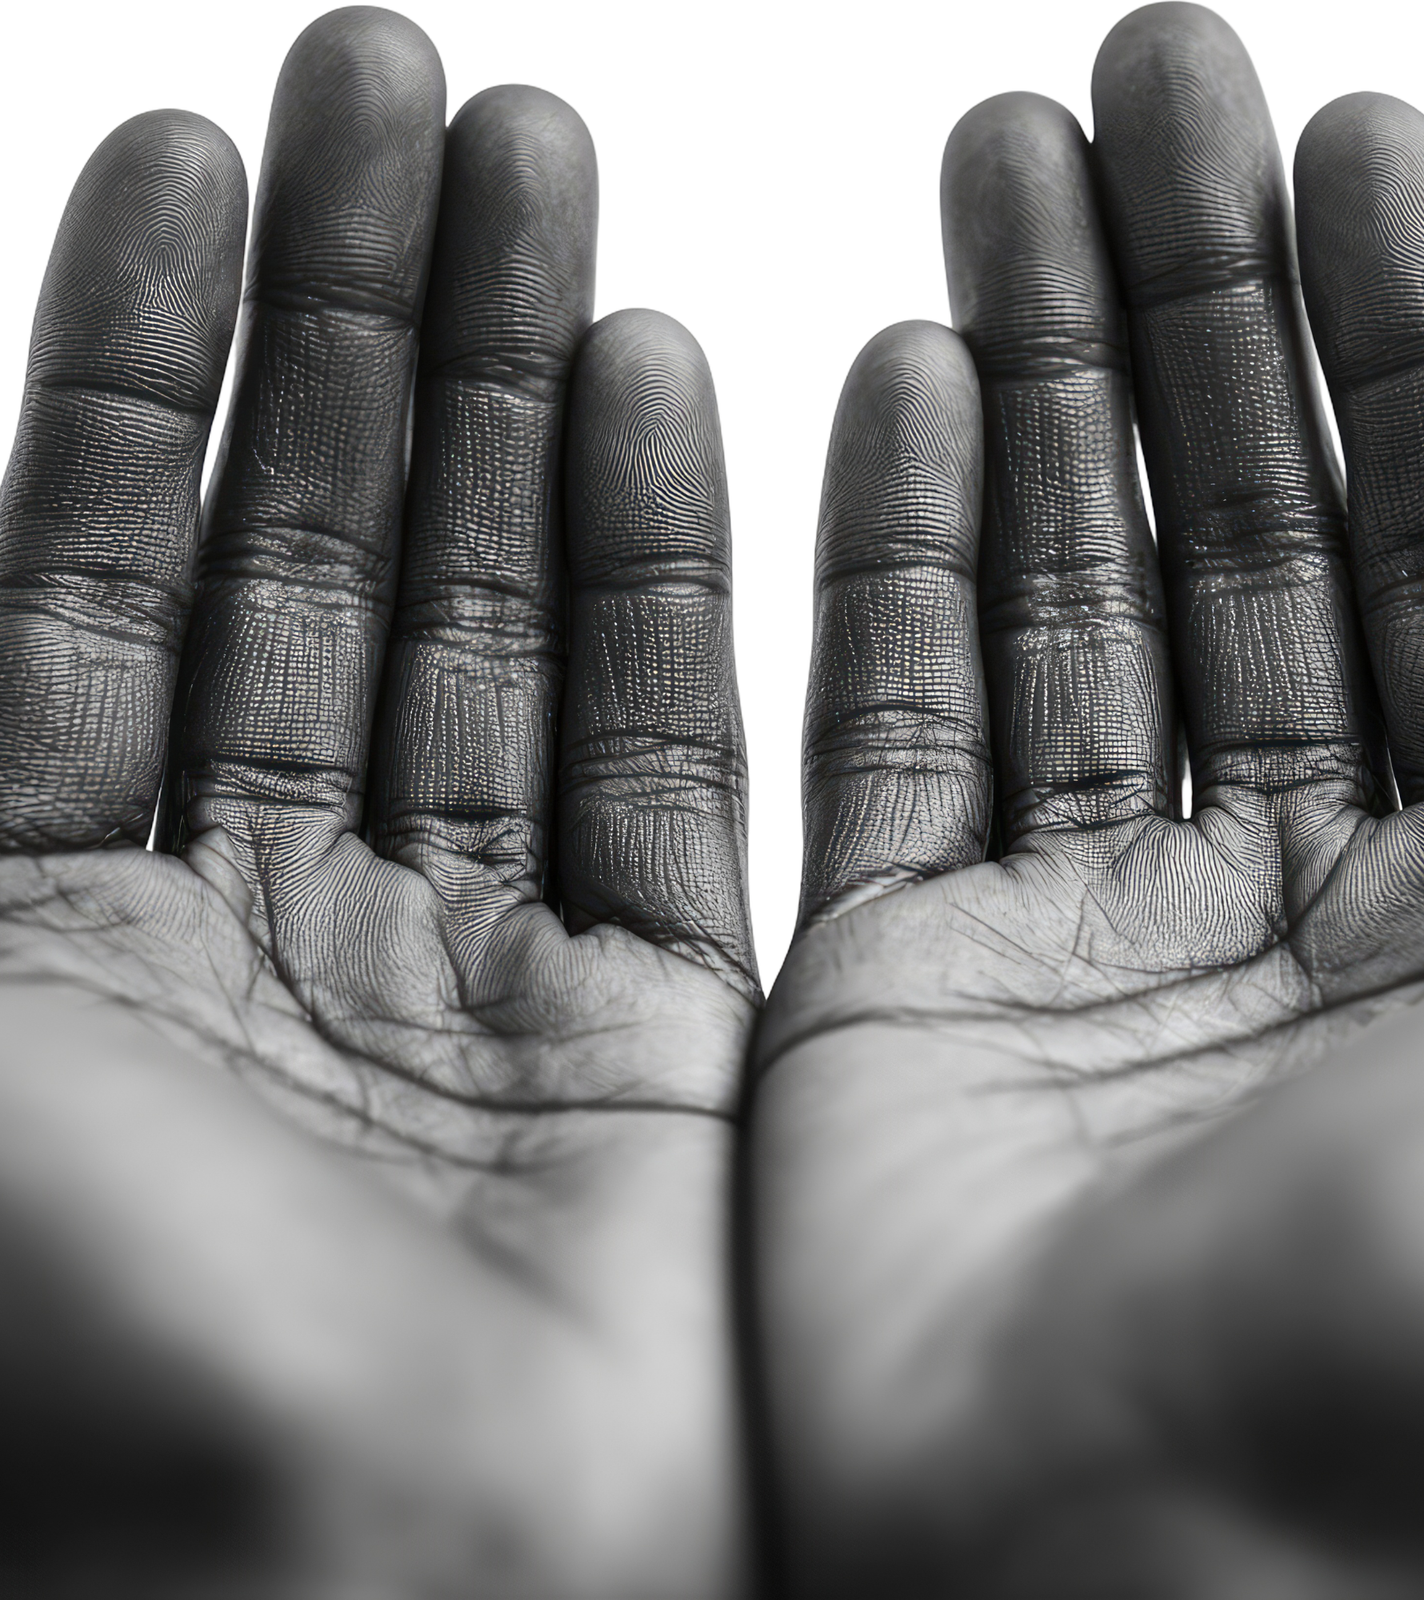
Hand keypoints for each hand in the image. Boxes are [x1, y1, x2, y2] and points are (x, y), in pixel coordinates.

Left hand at [0, 10, 752, 1594]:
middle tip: (395, 88)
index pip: (89, 571)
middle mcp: (256, 937)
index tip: (199, 148)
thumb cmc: (65, 1382)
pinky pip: (658, 751)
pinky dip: (659, 568)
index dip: (141, 351)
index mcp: (44, 942)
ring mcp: (460, 976)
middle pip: (313, 557)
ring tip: (530, 171)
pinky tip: (652, 383)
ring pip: (495, 622)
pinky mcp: (640, 1035)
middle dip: (349, 313)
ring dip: (507, 393)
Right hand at [753, 4, 1423, 1593]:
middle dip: (1201, 299)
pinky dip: (898, 554)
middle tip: (1148, 79)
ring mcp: (1090, 945)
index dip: (1408, 341)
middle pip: (1245, 533)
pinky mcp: (906, 1000)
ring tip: (1013, 168)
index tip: (1342, 146)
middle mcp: (1304, 909)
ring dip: (1044, 379)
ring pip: (1064, 597)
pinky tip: (909, 383)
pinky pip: (896, 729)